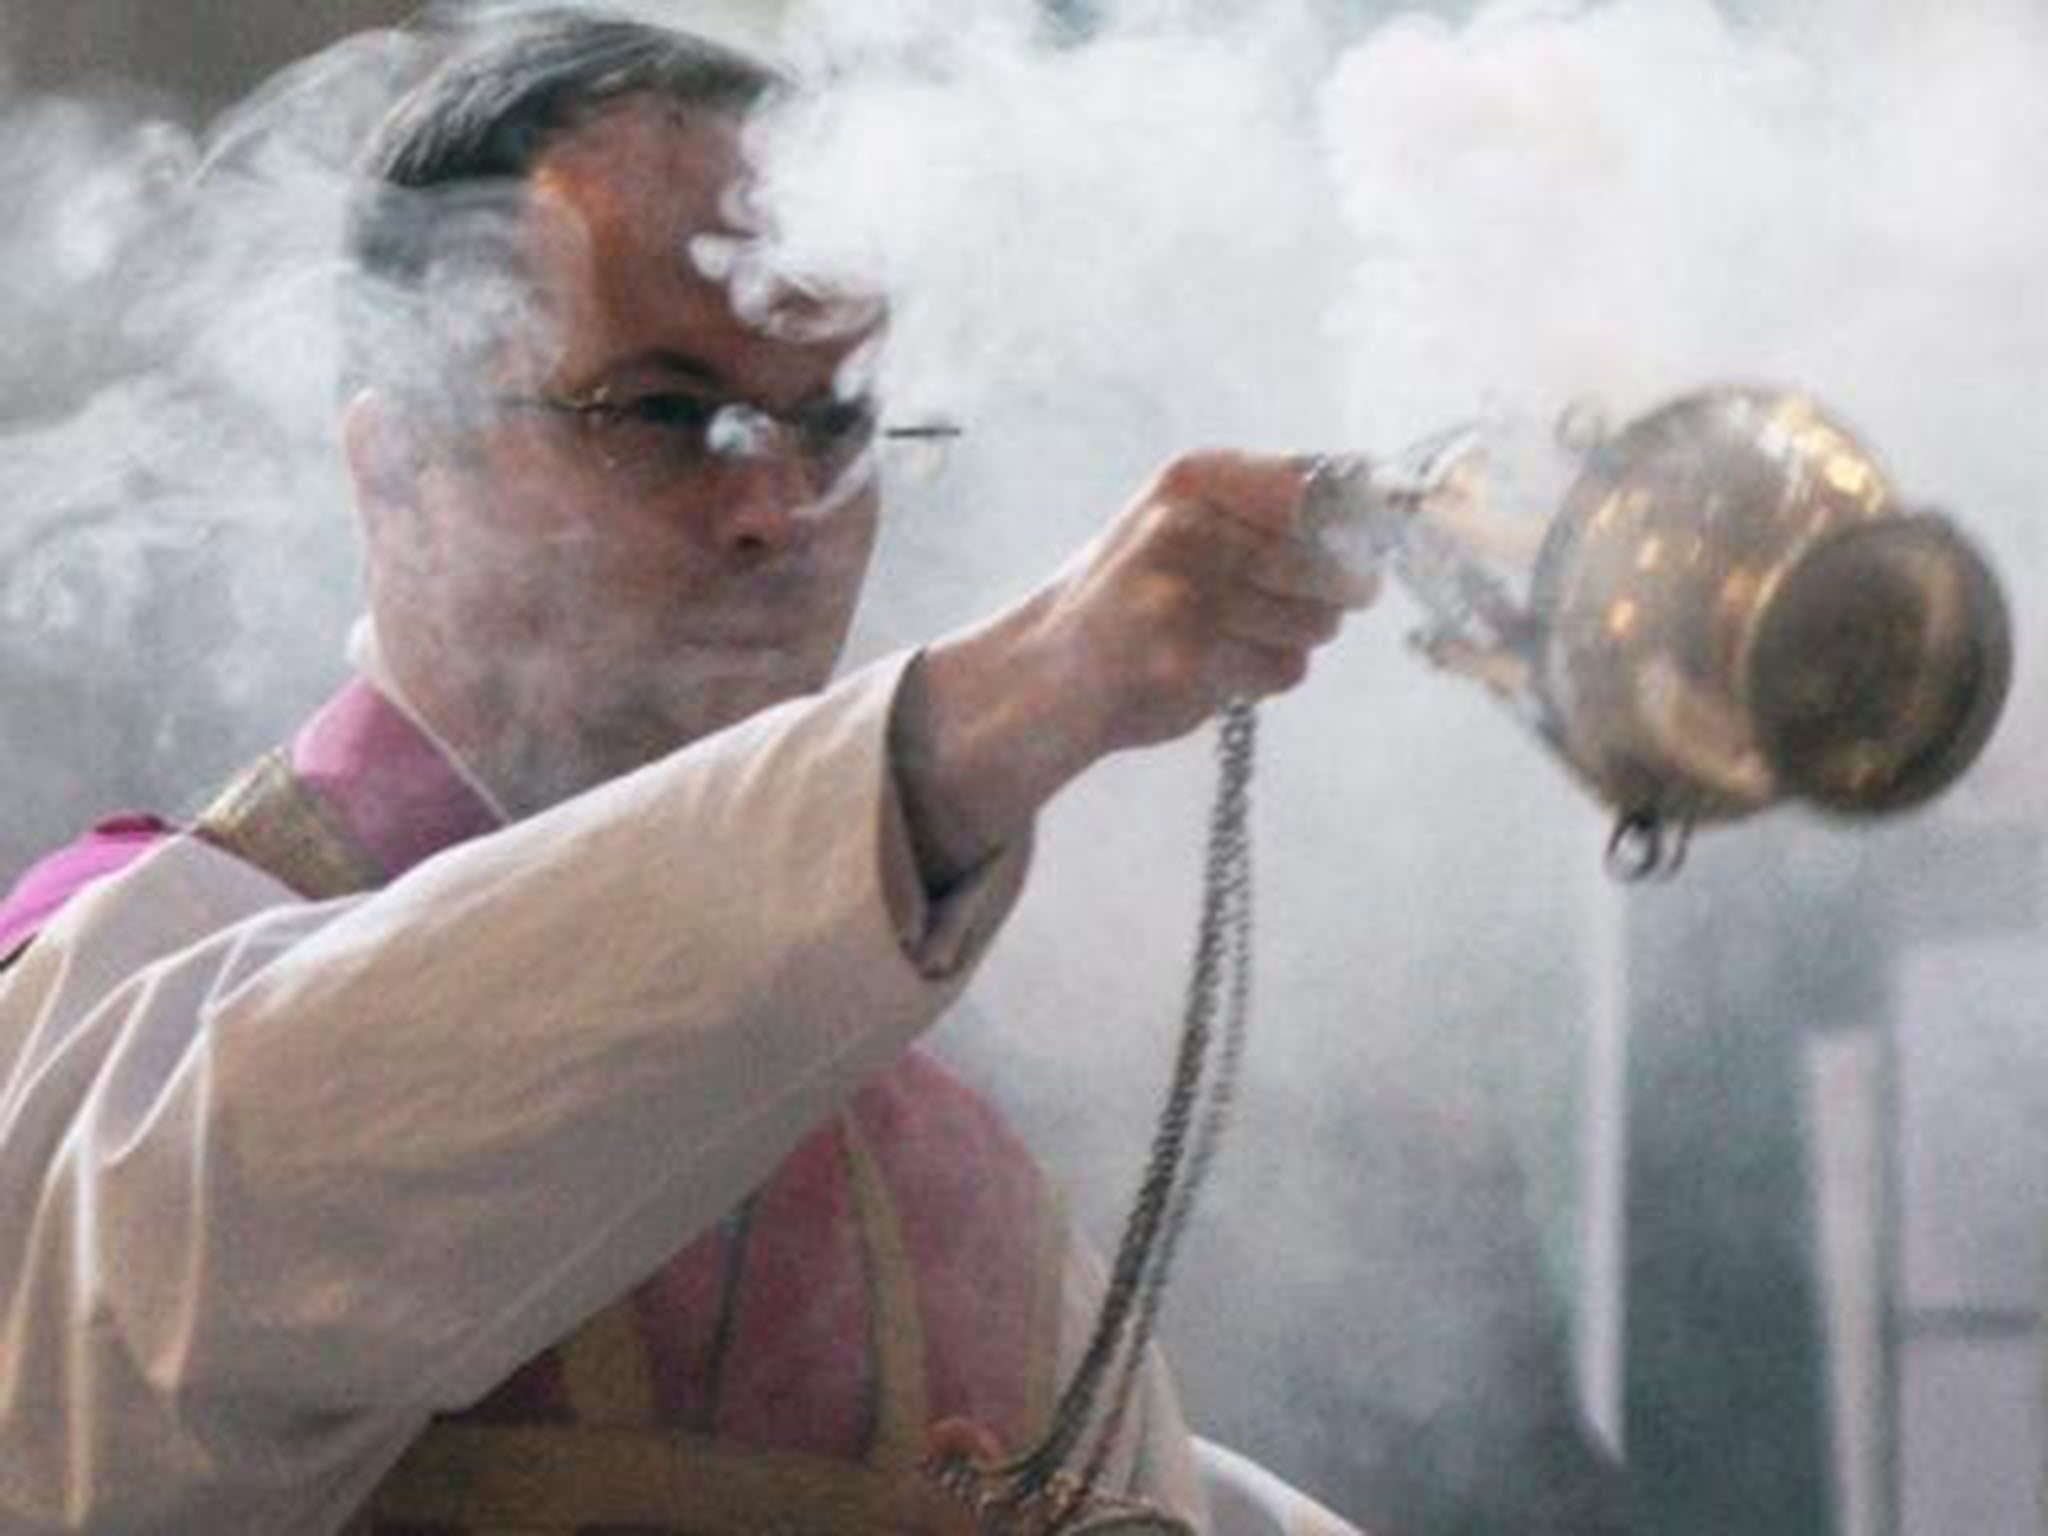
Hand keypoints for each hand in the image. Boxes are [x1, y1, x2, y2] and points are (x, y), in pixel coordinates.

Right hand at [892, 451, 1375, 884]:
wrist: (1044, 677)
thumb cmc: (1132, 597)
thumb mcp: (1184, 523)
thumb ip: (1272, 509)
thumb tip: (1384, 514)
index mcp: (1192, 476)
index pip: (1323, 486)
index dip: (1356, 524)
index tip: (1356, 549)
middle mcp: (1184, 523)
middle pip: (1328, 560)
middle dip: (1324, 596)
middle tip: (1273, 608)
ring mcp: (1182, 593)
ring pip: (1313, 620)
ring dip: (1290, 640)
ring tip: (1228, 638)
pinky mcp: (1186, 659)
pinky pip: (1283, 670)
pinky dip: (1262, 678)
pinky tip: (1211, 670)